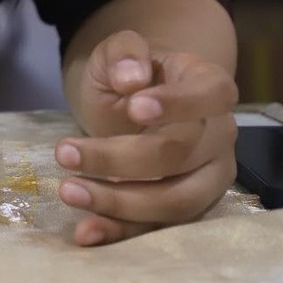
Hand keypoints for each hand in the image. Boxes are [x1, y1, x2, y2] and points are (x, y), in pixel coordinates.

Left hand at [55, 29, 237, 245]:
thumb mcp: (119, 50)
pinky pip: (159, 228)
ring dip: (119, 202)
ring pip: (175, 201)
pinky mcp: (186, 208)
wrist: (131, 102)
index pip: (211, 95)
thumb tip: (131, 78)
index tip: (133, 107)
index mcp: (209, 86)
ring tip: (69, 191)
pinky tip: (87, 232)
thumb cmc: (130, 74)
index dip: (178, 104)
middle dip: (119, 159)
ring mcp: (208, 176)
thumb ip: (124, 52)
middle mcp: (219, 135)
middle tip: (64, 152)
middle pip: (181, 155)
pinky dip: (122, 232)